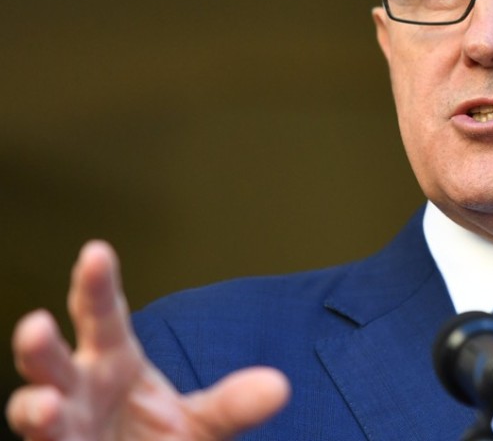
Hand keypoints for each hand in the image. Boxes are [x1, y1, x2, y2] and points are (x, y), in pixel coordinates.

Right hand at [6, 241, 289, 439]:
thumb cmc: (159, 439)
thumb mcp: (204, 422)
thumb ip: (233, 403)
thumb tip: (278, 387)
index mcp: (115, 362)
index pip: (105, 316)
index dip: (98, 285)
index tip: (97, 251)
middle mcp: (80, 389)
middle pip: (53, 360)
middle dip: (40, 344)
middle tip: (38, 324)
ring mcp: (63, 427)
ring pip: (33, 411)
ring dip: (35, 407)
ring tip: (47, 405)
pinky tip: (55, 436)